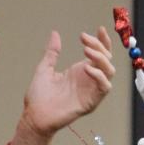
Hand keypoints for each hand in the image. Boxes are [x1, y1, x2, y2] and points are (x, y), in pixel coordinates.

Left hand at [10, 26, 114, 144]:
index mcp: (81, 71)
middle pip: (106, 59)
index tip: (99, 29)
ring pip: (109, 71)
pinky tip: (86, 68)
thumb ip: (52, 52)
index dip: (103, 41)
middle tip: (84, 39)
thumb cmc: (39, 96)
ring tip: (86, 50)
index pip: (99, 53)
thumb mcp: (45, 69)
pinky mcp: (91, 101)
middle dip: (99, 46)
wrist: (34, 116)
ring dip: (101, 58)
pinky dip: (99, 76)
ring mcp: (91, 90)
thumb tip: (55, 33)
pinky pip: (104, 87)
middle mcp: (89, 79)